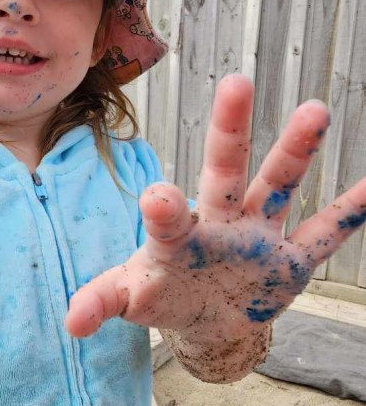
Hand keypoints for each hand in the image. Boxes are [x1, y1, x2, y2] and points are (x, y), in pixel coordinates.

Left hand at [65, 74, 365, 341]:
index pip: (168, 219)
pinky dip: (351, 212)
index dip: (163, 211)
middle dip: (229, 130)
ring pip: (278, 184)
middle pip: (224, 170)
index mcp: (176, 236)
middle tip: (236, 82)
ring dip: (296, 150)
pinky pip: (325, 233)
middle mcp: (218, 222)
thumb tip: (69, 323)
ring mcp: (257, 236)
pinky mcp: (290, 261)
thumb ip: (102, 301)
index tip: (157, 199)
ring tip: (315, 109)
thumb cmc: (163, 295)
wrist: (206, 318)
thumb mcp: (131, 299)